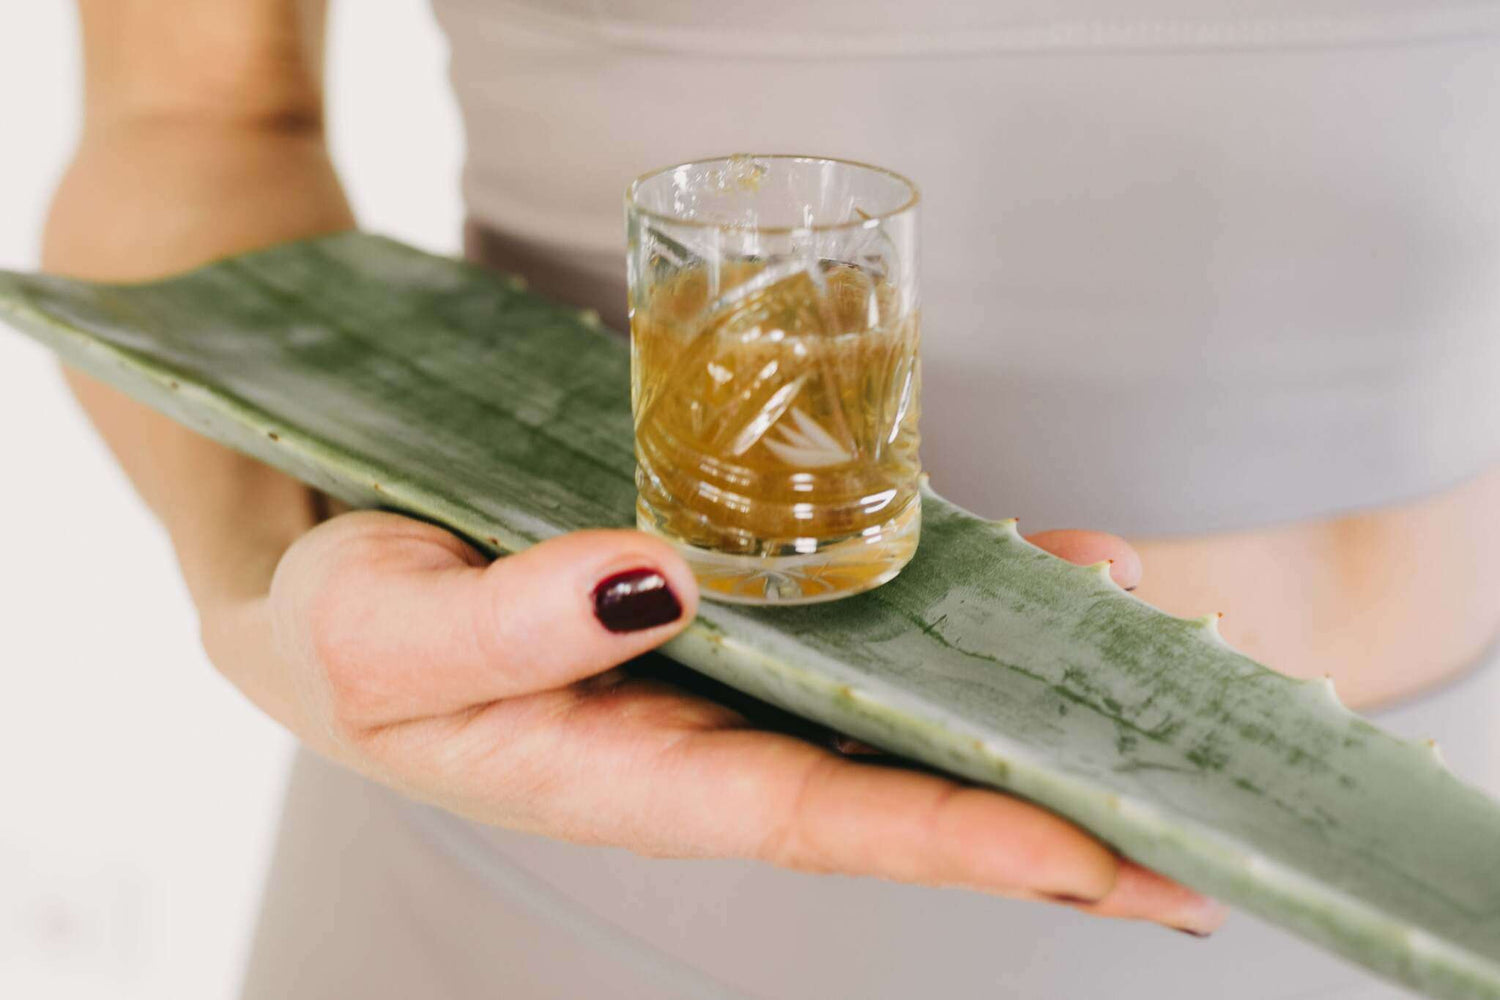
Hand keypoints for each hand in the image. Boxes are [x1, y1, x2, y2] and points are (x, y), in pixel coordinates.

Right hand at [213, 510, 1224, 935]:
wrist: (319, 570)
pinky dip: (949, 590)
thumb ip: (504, 627)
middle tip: (1195, 834)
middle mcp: (694, 736)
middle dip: (1036, 812)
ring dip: (1017, 693)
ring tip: (1153, 672)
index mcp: (618, 776)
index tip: (1093, 860)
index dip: (951, 840)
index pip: (810, 820)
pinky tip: (1038, 562)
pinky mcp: (720, 603)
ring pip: (891, 697)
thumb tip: (661, 582)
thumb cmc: (334, 626)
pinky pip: (853, 606)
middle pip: (888, 784)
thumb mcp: (379, 635)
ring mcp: (718, 670)